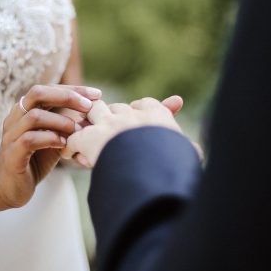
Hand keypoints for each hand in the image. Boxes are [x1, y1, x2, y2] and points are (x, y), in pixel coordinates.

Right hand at [0, 84, 100, 208]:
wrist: (10, 188)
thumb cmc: (35, 160)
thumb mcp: (55, 138)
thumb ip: (67, 125)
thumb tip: (94, 112)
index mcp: (25, 110)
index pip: (48, 89)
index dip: (73, 89)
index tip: (96, 94)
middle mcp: (15, 117)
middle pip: (37, 93)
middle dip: (66, 96)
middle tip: (88, 106)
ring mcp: (11, 135)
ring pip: (34, 116)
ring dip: (61, 121)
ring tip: (78, 131)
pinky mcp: (11, 154)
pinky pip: (29, 139)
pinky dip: (50, 139)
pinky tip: (64, 145)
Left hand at [62, 95, 183, 167]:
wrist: (156, 165)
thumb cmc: (176, 162)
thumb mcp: (187, 153)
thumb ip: (189, 149)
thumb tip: (200, 153)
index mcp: (156, 114)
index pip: (143, 105)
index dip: (136, 114)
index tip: (135, 122)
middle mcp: (131, 114)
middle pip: (114, 107)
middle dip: (109, 118)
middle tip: (106, 132)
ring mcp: (109, 123)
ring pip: (92, 113)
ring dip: (88, 124)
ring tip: (85, 137)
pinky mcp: (91, 137)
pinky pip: (75, 138)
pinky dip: (71, 146)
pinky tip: (71, 155)